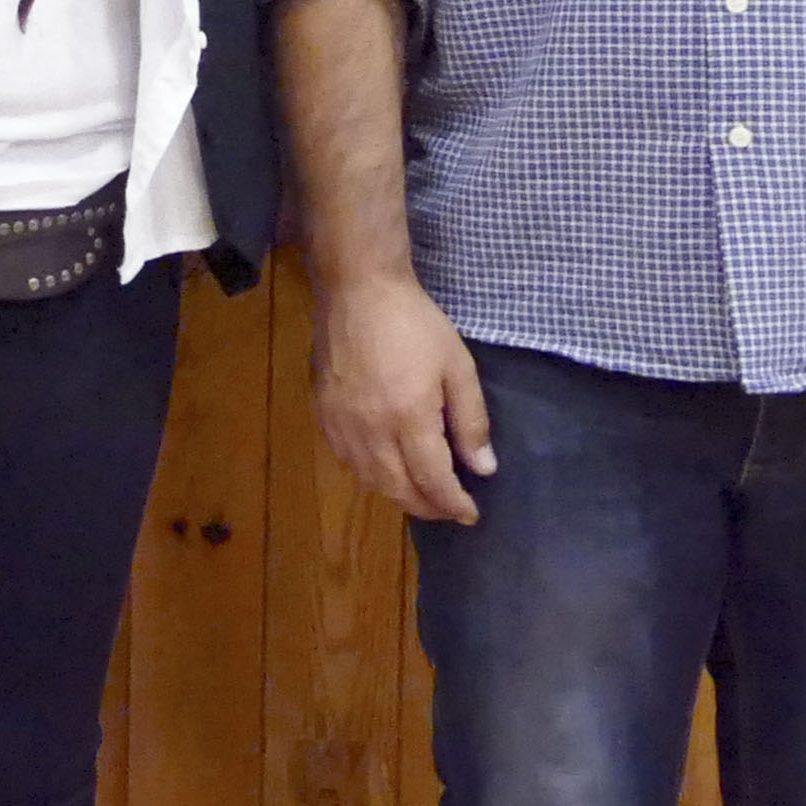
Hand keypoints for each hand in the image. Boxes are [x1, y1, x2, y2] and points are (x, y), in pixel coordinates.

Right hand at [314, 271, 493, 523]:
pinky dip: (369, 474)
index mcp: (409, 417)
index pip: (433, 480)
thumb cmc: (415, 324)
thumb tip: (483, 468)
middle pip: (398, 489)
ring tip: (420, 496)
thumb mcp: (458, 367)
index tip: (471, 515)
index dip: (453, 504)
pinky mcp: (322, 412)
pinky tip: (384, 468)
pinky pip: (346, 459)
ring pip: (369, 480)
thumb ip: (471, 421)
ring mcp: (341, 423)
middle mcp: (371, 429)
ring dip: (398, 495)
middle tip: (449, 511)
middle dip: (427, 507)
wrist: (359, 291)